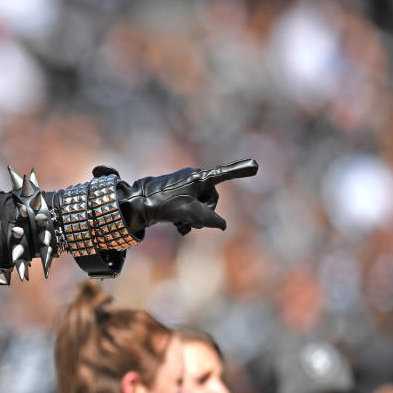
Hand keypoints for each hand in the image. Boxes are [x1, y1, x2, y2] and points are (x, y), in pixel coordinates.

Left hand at [102, 159, 257, 235]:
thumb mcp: (191, 213)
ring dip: (194, 219)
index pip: (224, 175)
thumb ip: (210, 219)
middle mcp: (194, 179)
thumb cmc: (165, 203)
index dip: (239, 171)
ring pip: (199, 206)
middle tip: (191, 220)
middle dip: (204, 213)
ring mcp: (184, 187)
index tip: (255, 165)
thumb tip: (223, 225)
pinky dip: (186, 219)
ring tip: (182, 225)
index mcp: (200, 178)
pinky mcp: (176, 195)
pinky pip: (189, 208)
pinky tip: (179, 227)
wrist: (137, 204)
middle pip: (211, 199)